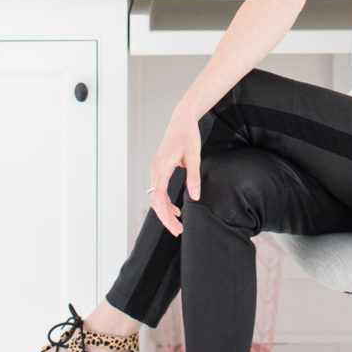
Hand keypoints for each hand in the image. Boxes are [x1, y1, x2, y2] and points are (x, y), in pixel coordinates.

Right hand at [147, 108, 202, 236]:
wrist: (181, 120)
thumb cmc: (188, 136)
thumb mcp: (194, 157)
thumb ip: (194, 178)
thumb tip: (195, 197)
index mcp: (162, 166)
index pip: (159, 196)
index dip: (165, 213)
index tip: (174, 226)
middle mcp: (155, 169)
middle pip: (155, 200)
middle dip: (165, 217)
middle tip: (177, 231)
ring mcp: (156, 169)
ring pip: (156, 197)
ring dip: (165, 211)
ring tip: (177, 225)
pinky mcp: (159, 169)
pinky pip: (159, 190)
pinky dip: (165, 202)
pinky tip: (176, 211)